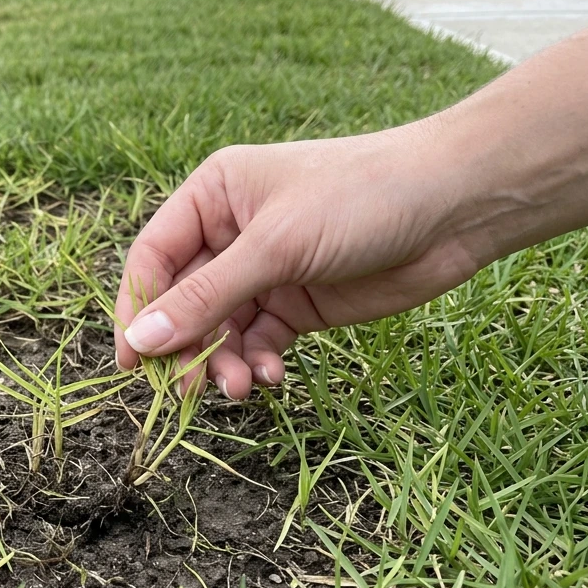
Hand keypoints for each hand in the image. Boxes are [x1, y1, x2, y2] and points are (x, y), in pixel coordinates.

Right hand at [114, 129, 487, 397]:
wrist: (456, 206)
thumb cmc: (359, 198)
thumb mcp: (275, 246)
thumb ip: (205, 298)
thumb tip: (139, 342)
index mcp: (212, 197)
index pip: (154, 258)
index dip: (138, 309)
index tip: (131, 361)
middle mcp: (230, 233)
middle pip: (184, 302)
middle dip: (186, 346)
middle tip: (189, 391)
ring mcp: (265, 271)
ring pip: (221, 330)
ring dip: (224, 362)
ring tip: (243, 388)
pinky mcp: (298, 304)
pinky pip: (260, 342)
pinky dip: (260, 362)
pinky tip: (274, 375)